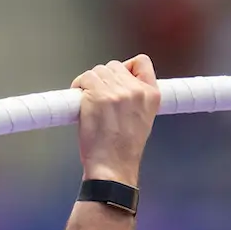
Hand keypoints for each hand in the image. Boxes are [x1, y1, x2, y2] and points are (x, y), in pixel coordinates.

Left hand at [74, 55, 159, 186]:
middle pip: (114, 66)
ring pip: (98, 70)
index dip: (126, 68)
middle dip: (104, 79)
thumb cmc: (123, 150)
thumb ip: (135, 98)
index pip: (142, 62)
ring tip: (88, 101)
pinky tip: (80, 101)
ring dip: (89, 82)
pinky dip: (79, 86)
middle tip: (98, 97)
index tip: (117, 78)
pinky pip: (85, 78)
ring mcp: (116, 91)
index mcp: (151, 95)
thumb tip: (117, 84)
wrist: (112, 167)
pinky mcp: (98, 95)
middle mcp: (135, 90)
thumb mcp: (143, 119)